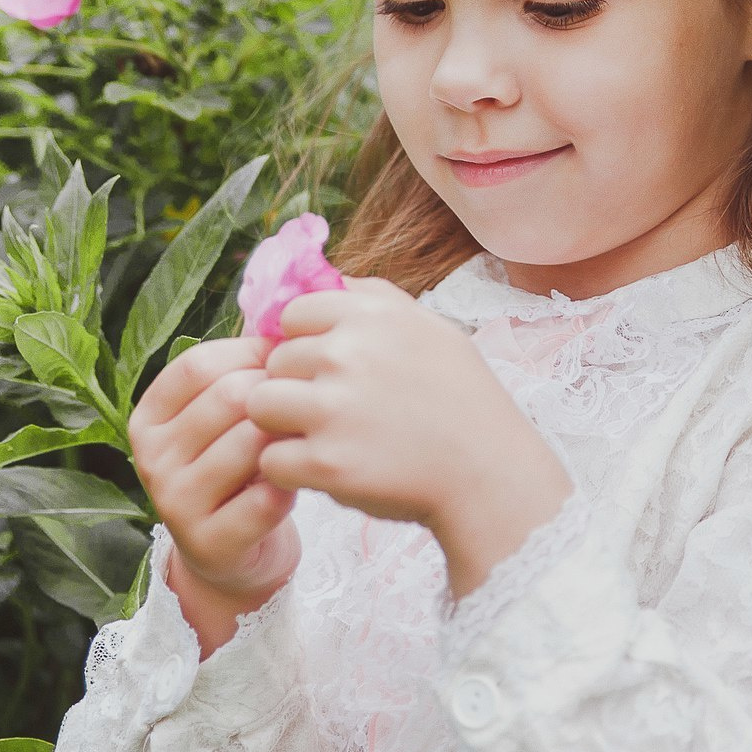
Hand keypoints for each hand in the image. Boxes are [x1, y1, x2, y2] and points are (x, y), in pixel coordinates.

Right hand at [129, 335, 301, 612]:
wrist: (234, 554)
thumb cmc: (237, 470)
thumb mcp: (222, 420)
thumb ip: (237, 373)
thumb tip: (284, 319)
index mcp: (146, 419)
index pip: (196, 365)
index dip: (248, 353)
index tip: (283, 359)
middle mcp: (151, 459)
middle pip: (226, 398)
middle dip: (275, 395)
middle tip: (304, 403)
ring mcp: (175, 503)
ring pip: (249, 443)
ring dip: (286, 438)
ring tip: (299, 441)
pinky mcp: (210, 542)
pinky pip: (266, 495)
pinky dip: (291, 482)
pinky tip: (296, 481)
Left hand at [246, 278, 574, 596]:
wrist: (490, 475)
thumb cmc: (461, 401)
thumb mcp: (430, 328)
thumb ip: (373, 299)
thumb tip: (323, 276)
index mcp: (370, 315)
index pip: (292, 314)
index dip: (304, 343)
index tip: (328, 370)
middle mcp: (347, 354)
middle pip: (274, 361)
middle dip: (295, 385)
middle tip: (334, 412)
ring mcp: (332, 409)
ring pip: (261, 404)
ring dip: (282, 425)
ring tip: (320, 439)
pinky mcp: (325, 463)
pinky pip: (271, 458)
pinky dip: (290, 470)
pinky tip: (326, 471)